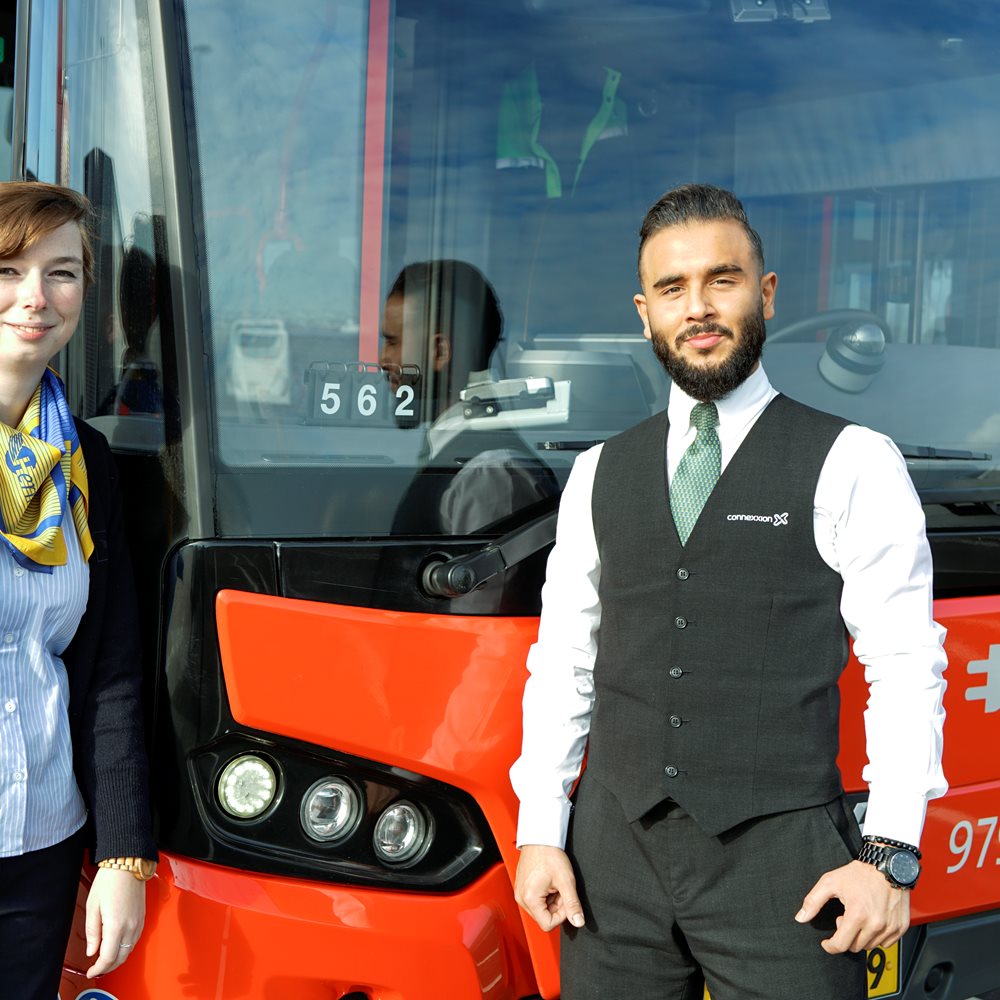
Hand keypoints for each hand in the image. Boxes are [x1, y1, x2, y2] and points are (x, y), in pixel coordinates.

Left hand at [85, 867, 146, 977]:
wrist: (128, 864)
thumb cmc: (110, 880)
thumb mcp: (92, 906)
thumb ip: (92, 931)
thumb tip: (92, 949)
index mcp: (116, 925)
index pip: (108, 958)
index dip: (98, 968)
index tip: (91, 971)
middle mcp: (131, 926)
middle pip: (121, 957)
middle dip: (108, 967)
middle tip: (97, 968)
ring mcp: (139, 921)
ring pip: (130, 950)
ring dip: (118, 958)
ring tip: (106, 959)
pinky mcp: (143, 916)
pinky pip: (135, 939)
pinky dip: (126, 948)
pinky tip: (118, 945)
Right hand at [514, 844, 585, 931]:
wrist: (540, 837)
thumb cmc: (550, 854)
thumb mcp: (566, 881)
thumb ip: (572, 904)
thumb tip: (578, 922)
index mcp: (530, 899)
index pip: (548, 924)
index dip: (561, 915)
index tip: (566, 899)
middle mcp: (521, 898)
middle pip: (544, 916)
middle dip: (556, 906)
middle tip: (561, 888)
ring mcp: (520, 893)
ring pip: (540, 909)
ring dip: (551, 900)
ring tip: (554, 883)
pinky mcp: (522, 887)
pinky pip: (535, 900)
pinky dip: (545, 894)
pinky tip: (549, 882)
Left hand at [795, 860, 909, 952]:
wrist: (887, 865)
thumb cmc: (861, 873)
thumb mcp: (830, 882)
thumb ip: (813, 901)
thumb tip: (801, 917)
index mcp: (858, 915)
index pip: (841, 945)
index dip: (830, 946)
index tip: (826, 943)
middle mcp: (876, 924)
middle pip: (855, 946)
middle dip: (845, 935)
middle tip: (844, 917)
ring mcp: (890, 927)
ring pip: (870, 946)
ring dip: (860, 937)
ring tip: (858, 916)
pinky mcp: (900, 927)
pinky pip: (886, 943)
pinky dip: (876, 936)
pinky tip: (871, 920)